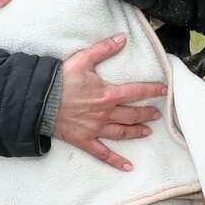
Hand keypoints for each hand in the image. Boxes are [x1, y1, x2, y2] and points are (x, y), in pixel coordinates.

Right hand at [53, 33, 165, 171]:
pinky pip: (104, 153)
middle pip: (133, 114)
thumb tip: (122, 37)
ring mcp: (96, 129)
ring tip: (148, 132)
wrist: (39, 101)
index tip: (164, 89)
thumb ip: (104, 49)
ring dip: (137, 132)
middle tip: (158, 113)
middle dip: (147, 113)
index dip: (152, 90)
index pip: (137, 92)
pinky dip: (116, 161)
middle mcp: (106, 114)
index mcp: (108, 94)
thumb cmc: (61, 80)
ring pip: (123, 132)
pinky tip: (128, 167)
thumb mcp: (83, 59)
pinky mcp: (85, 141)